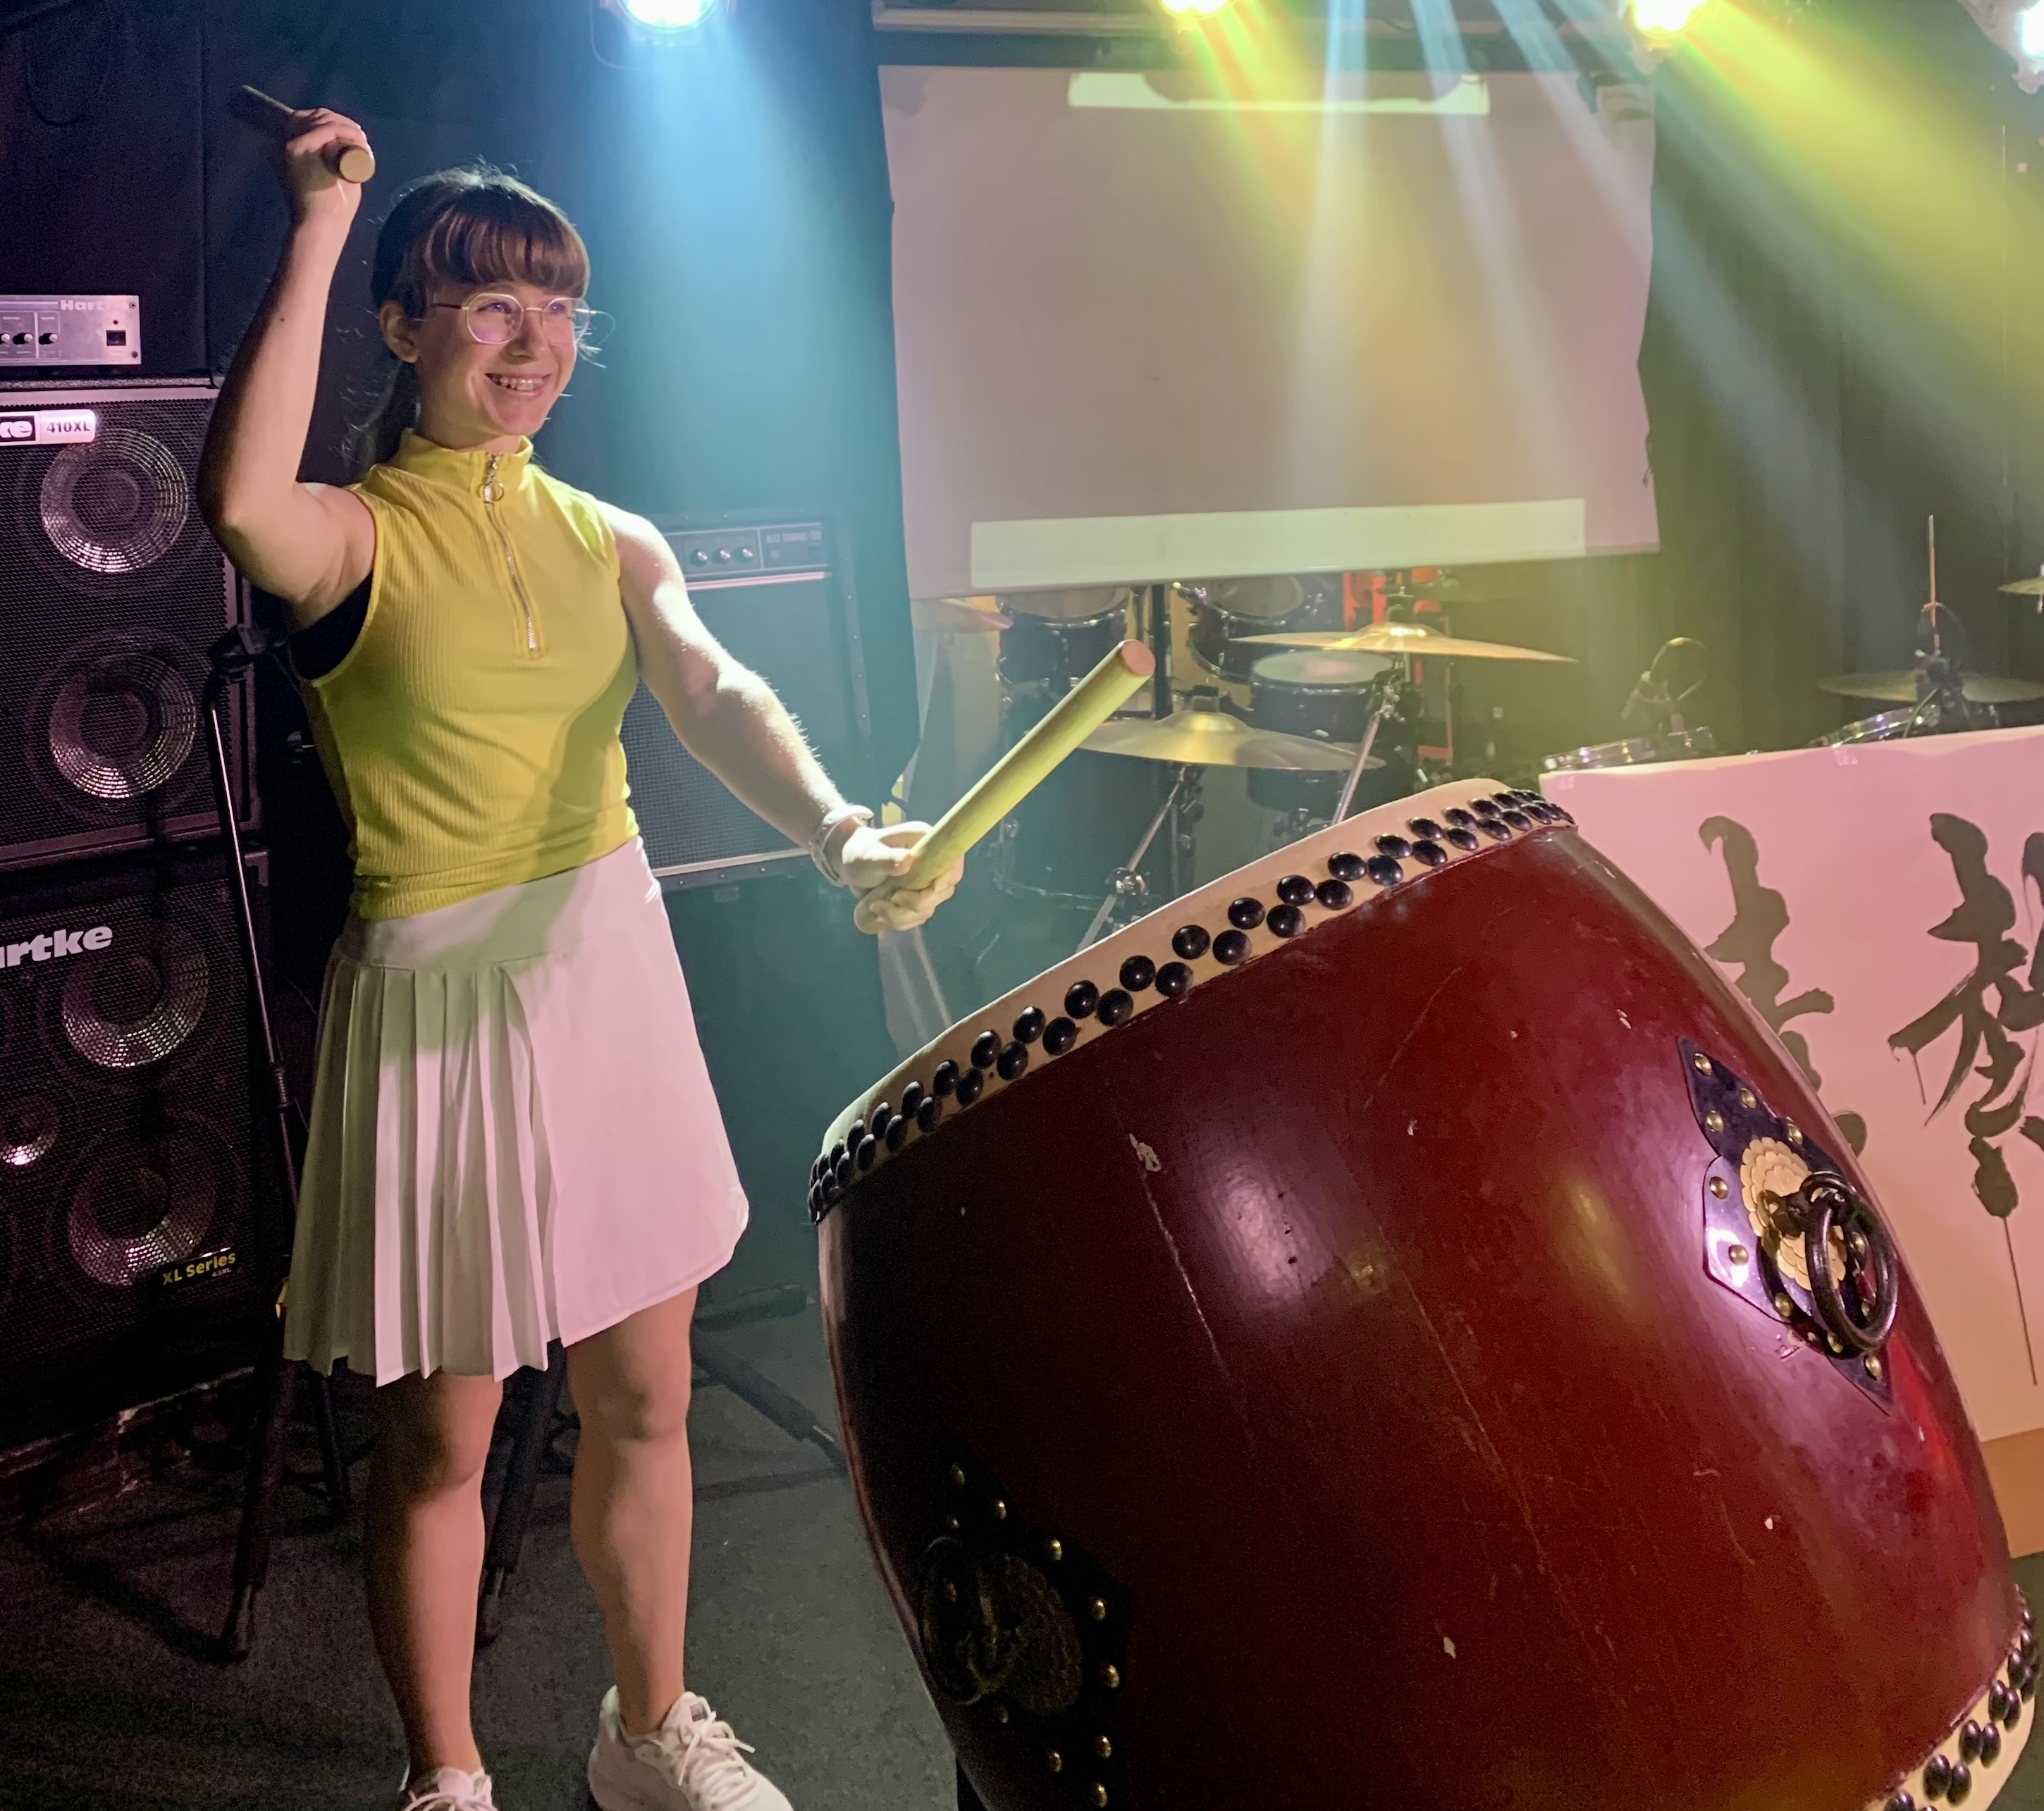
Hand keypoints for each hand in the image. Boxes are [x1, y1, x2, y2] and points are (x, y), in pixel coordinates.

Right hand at [278, 108, 370, 233]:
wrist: (319, 226)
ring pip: (323, 120)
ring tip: (362, 143)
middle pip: (317, 117)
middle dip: (343, 123)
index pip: (310, 122)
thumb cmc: (329, 211)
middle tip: (362, 139)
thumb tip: (346, 149)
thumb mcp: (328, 178)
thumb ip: (331, 163)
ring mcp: (290, 143)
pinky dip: (345, 130)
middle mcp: (285, 142)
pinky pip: (326, 129)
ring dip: (347, 127)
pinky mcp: (297, 147)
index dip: (335, 124)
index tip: (356, 137)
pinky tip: (357, 138)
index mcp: (290, 150)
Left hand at [839, 823, 962, 934]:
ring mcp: (924, 884)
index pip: (953, 863)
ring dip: (901, 915)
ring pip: (927, 908)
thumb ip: (887, 858)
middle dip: (916, 903)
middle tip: (892, 899)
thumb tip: (907, 862)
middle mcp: (931, 865)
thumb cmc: (860, 852)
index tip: (931, 889)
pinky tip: (879, 913)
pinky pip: (915, 917)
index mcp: (927, 844)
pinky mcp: (915, 899)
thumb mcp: (870, 854)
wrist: (849, 865)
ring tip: (876, 906)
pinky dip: (898, 920)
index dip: (947, 878)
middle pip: (942, 891)